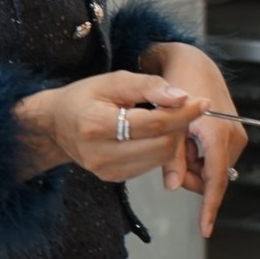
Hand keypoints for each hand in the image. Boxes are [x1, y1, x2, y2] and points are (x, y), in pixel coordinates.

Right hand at [14, 72, 209, 183]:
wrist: (56, 123)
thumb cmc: (85, 97)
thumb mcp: (113, 80)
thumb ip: (148, 86)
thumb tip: (182, 97)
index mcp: (96, 125)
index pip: (154, 124)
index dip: (184, 114)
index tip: (203, 101)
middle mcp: (99, 154)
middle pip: (161, 146)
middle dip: (181, 126)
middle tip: (186, 108)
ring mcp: (105, 170)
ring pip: (160, 158)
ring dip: (173, 138)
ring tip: (168, 118)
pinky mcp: (113, 178)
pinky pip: (151, 164)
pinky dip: (160, 148)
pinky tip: (155, 133)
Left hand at [141, 43, 247, 236]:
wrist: (193, 64)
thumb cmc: (178, 88)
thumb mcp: (169, 123)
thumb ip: (171, 157)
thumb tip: (174, 186)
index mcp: (217, 134)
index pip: (216, 179)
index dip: (209, 206)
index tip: (205, 229)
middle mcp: (234, 136)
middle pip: (211, 176)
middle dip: (191, 175)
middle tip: (173, 156)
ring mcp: (236, 135)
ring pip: (213, 168)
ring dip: (194, 163)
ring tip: (181, 140)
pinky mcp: (234, 132)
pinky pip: (216, 157)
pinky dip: (200, 155)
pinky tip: (189, 138)